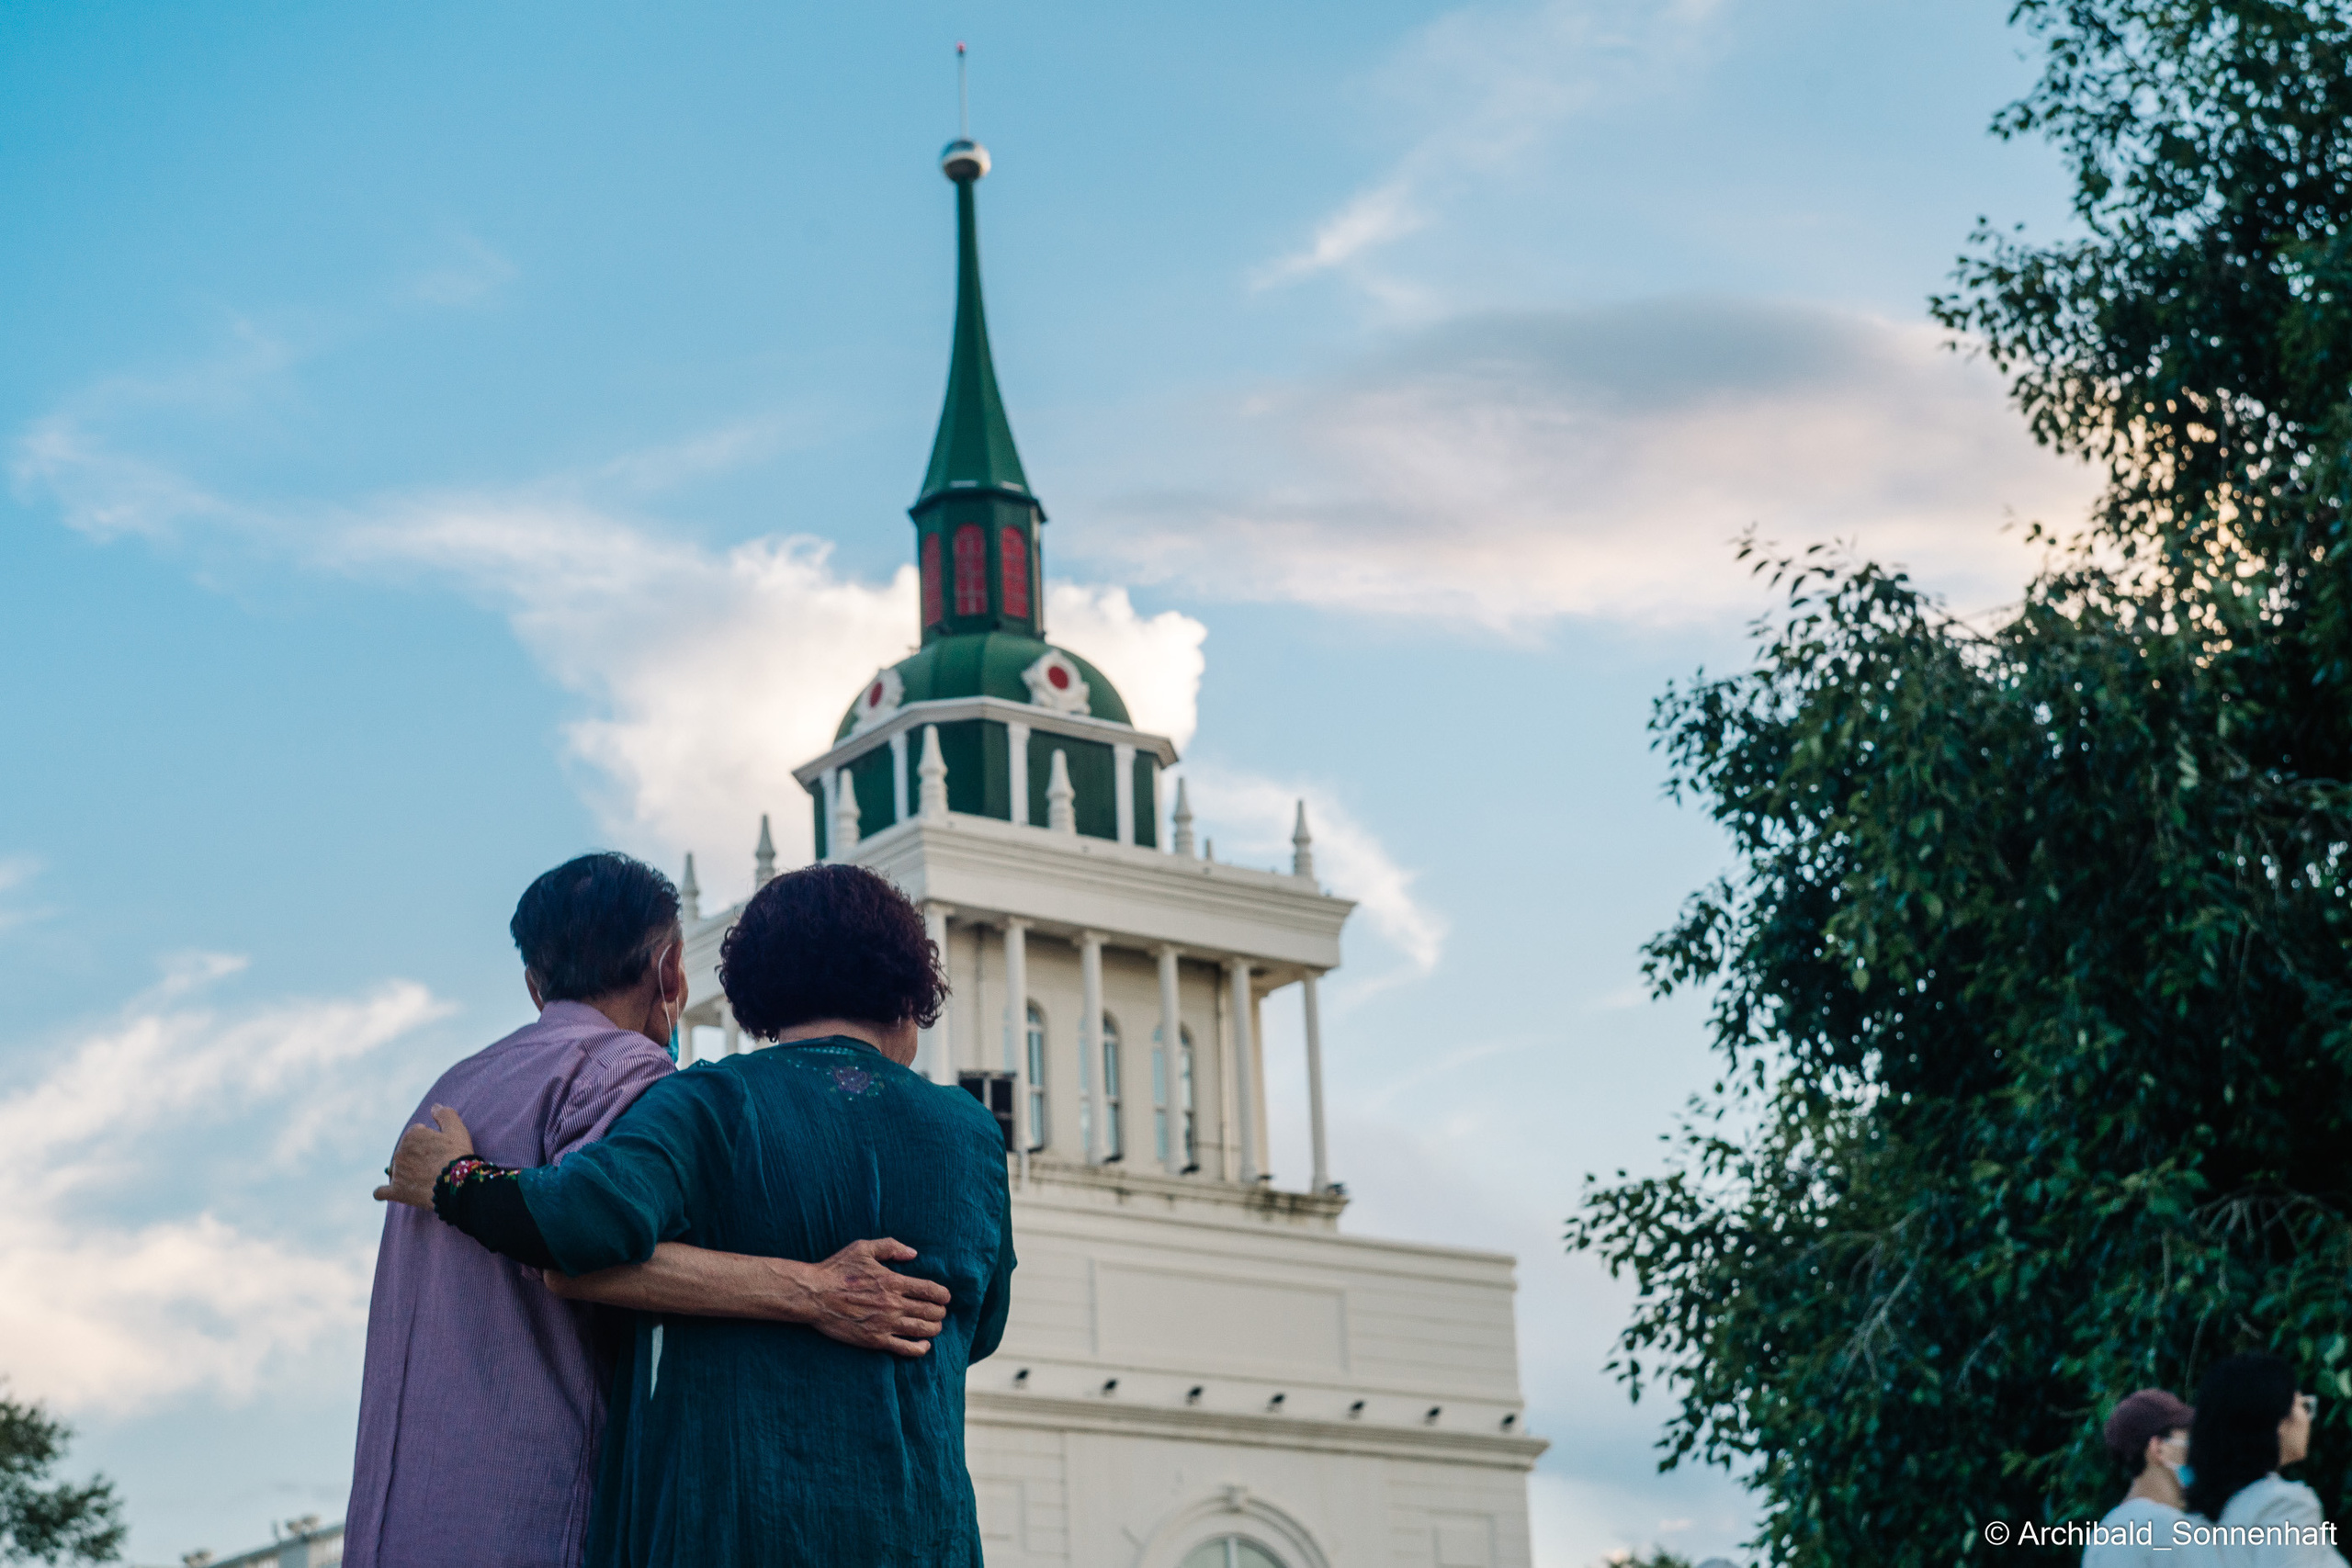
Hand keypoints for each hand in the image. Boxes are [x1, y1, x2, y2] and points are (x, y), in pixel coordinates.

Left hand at [372, 1105, 474, 1208]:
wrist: (457, 1184)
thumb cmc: (458, 1155)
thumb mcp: (457, 1130)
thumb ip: (445, 1114)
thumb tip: (434, 1106)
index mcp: (412, 1135)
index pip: (417, 1136)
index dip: (430, 1142)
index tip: (440, 1150)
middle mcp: (400, 1152)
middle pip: (406, 1153)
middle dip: (417, 1157)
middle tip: (435, 1166)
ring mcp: (397, 1173)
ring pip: (397, 1170)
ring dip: (406, 1173)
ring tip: (424, 1181)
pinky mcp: (396, 1191)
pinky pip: (381, 1192)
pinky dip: (383, 1192)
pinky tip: (388, 1192)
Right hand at [799, 1238, 951, 1357]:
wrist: (814, 1295)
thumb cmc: (836, 1269)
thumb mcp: (863, 1248)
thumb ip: (891, 1247)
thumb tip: (913, 1253)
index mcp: (893, 1281)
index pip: (929, 1290)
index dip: (943, 1294)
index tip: (945, 1297)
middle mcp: (893, 1304)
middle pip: (930, 1311)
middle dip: (940, 1311)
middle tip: (940, 1311)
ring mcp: (885, 1324)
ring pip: (922, 1330)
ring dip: (934, 1328)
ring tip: (935, 1325)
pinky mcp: (875, 1340)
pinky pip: (905, 1348)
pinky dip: (920, 1348)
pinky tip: (924, 1345)